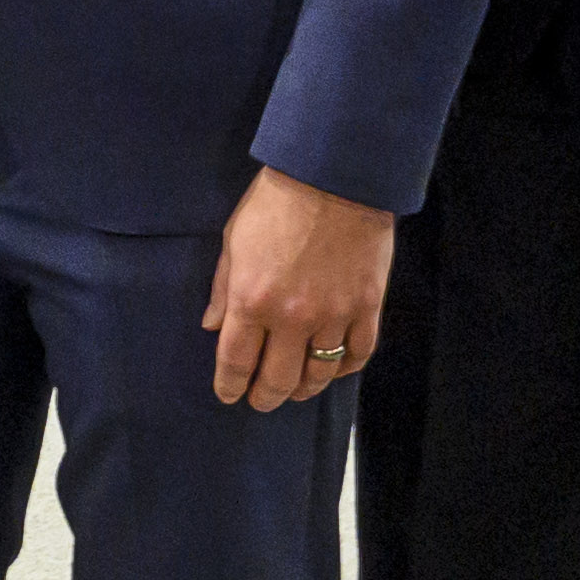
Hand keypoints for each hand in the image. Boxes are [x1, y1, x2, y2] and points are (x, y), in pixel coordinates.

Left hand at [206, 167, 393, 408]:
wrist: (334, 178)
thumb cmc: (275, 204)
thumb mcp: (234, 240)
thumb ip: (222, 288)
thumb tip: (212, 326)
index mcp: (251, 300)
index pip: (235, 361)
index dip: (230, 385)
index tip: (228, 395)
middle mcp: (291, 318)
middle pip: (277, 379)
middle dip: (264, 397)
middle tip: (260, 400)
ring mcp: (333, 315)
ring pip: (319, 374)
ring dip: (304, 388)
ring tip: (295, 389)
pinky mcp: (367, 307)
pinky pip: (358, 353)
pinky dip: (344, 367)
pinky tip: (334, 368)